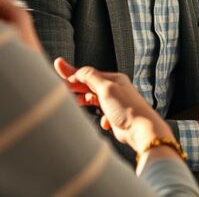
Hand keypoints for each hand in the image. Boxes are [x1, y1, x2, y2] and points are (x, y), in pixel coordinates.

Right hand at [53, 58, 171, 151]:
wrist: (141, 130)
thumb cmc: (127, 109)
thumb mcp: (106, 88)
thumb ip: (91, 77)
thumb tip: (79, 70)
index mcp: (114, 79)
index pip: (88, 74)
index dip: (72, 73)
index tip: (57, 67)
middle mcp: (115, 89)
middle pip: (89, 85)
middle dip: (75, 85)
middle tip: (59, 85)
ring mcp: (115, 103)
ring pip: (93, 99)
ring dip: (84, 100)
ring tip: (74, 102)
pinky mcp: (115, 116)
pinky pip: (101, 114)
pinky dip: (100, 118)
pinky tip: (104, 122)